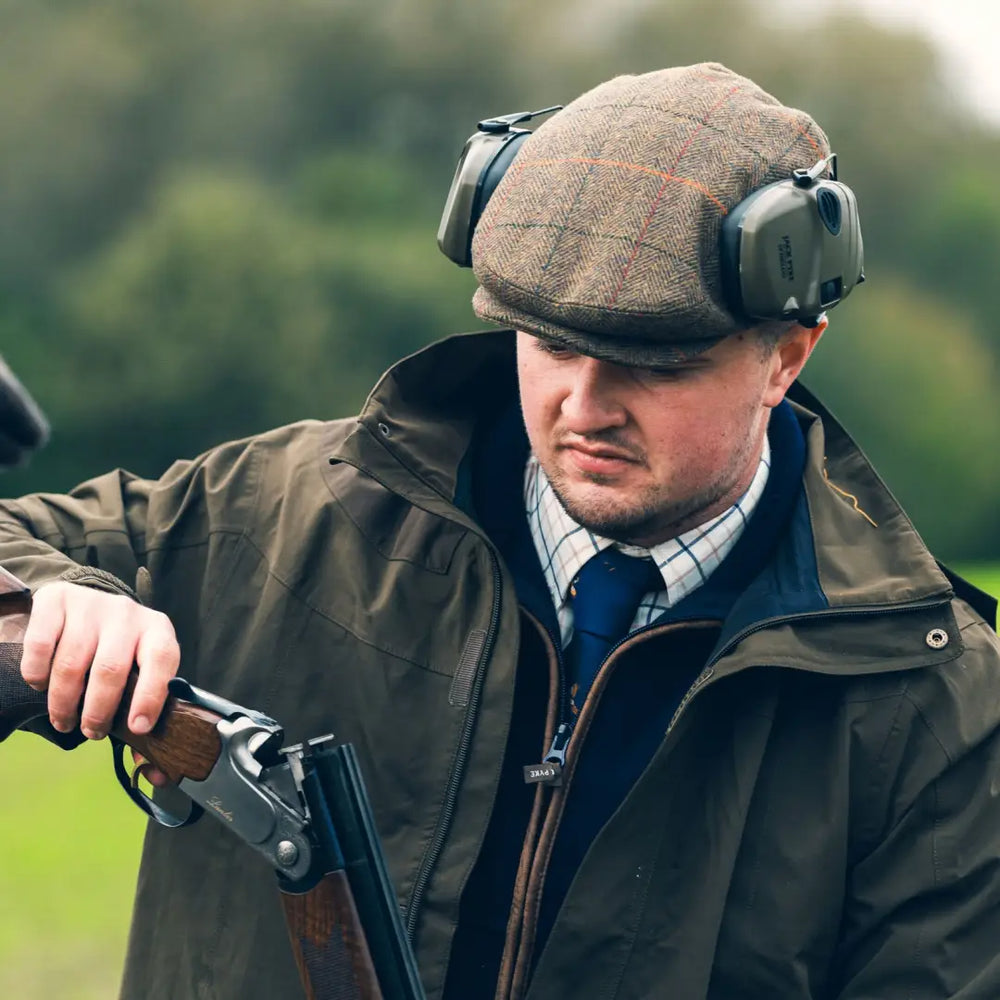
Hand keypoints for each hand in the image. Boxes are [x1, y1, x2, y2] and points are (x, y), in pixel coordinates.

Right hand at [19, 581, 179, 740]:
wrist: (88, 604)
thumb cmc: (120, 650)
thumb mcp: (140, 672)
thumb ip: (144, 713)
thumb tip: (153, 772)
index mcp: (157, 630)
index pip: (162, 661)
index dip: (150, 697)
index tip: (137, 728)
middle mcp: (127, 613)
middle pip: (110, 669)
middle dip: (98, 711)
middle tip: (91, 732)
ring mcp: (91, 605)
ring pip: (72, 664)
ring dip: (64, 702)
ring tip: (64, 719)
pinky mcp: (56, 600)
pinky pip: (41, 644)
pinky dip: (37, 674)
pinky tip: (40, 685)